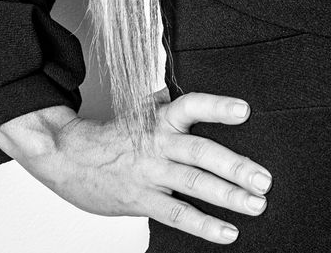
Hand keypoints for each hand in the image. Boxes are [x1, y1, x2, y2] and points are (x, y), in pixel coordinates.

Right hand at [28, 89, 272, 244]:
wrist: (67, 157)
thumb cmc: (111, 135)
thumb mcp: (140, 111)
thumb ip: (169, 107)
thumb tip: (193, 100)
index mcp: (159, 118)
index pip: (191, 107)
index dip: (217, 107)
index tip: (244, 110)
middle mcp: (157, 144)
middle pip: (200, 152)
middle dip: (234, 167)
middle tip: (263, 179)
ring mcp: (150, 174)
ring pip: (193, 185)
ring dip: (227, 196)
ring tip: (256, 204)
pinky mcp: (141, 200)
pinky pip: (176, 215)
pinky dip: (204, 225)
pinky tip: (228, 231)